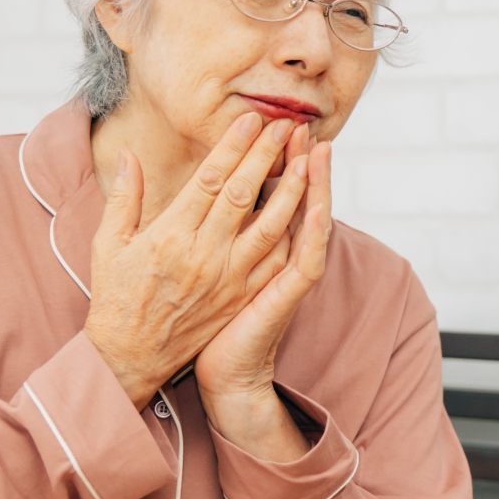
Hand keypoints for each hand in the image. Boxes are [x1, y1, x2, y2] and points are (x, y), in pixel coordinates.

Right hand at [84, 113, 308, 408]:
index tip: (251, 120)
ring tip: (308, 159)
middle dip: (268, 156)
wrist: (132, 358)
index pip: (209, 180)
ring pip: (270, 226)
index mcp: (169, 237)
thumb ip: (124, 198)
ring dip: (292, 190)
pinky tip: (308, 209)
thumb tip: (130, 154)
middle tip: (286, 126)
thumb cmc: (116, 299)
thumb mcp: (108, 245)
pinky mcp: (242, 297)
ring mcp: (228, 279)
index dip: (233, 147)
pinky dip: (295, 234)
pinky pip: (276, 261)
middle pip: (244, 195)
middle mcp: (203, 256)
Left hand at [195, 131, 333, 462]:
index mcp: (249, 246)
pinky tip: (319, 207)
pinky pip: (307, 261)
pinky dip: (316, 233)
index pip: (264, 193)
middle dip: (295, 160)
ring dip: (313, 186)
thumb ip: (191, 227)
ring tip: (317, 150)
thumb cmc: (200, 326)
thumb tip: (180, 190)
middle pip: (290, 198)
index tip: (266, 125)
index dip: (267, 159)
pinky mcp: (285, 297)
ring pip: (306, 222)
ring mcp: (283, 276)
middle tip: (299, 123)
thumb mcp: (193, 267)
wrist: (220, 375)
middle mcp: (272, 256)